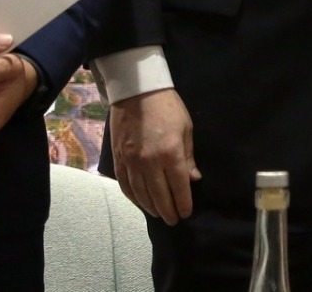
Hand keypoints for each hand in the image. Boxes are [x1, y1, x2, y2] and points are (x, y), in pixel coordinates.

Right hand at [110, 88, 199, 223]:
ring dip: (150, 207)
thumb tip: (193, 179)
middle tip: (173, 220)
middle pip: (158, 195)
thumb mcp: (186, 129)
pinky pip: (125, 185)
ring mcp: (131, 162)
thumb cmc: (168, 107)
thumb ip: (188, 157)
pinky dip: (133, 197)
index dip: (183, 203)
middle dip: (167, 211)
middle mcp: (149, 162)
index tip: (186, 213)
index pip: (178, 187)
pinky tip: (140, 202)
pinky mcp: (118, 159)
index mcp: (170, 154)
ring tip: (159, 214)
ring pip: (140, 194)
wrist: (137, 91)